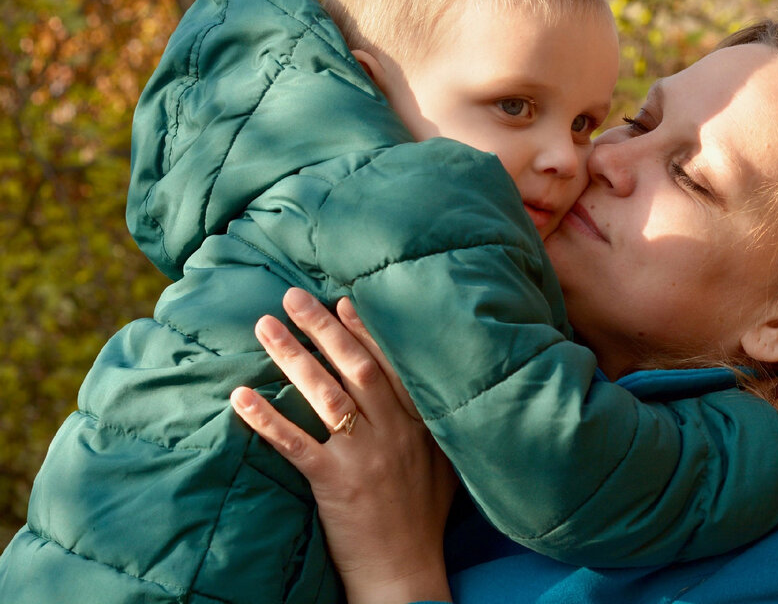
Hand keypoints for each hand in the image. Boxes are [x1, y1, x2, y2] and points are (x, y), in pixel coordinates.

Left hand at [231, 288, 456, 603]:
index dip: (366, 331)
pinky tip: (241, 396)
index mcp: (421, 426)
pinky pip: (295, 443)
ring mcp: (364, 458)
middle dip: (323, 328)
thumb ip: (432, 424)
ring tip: (265, 327)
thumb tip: (422, 386)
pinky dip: (266, 417)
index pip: (392, 366)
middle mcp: (395, 433)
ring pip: (325, 395)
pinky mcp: (335, 484)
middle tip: (293, 297)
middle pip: (356, 368)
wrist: (405, 572)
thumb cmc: (422, 519)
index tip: (341, 301)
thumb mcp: (443, 464)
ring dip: (292, 356)